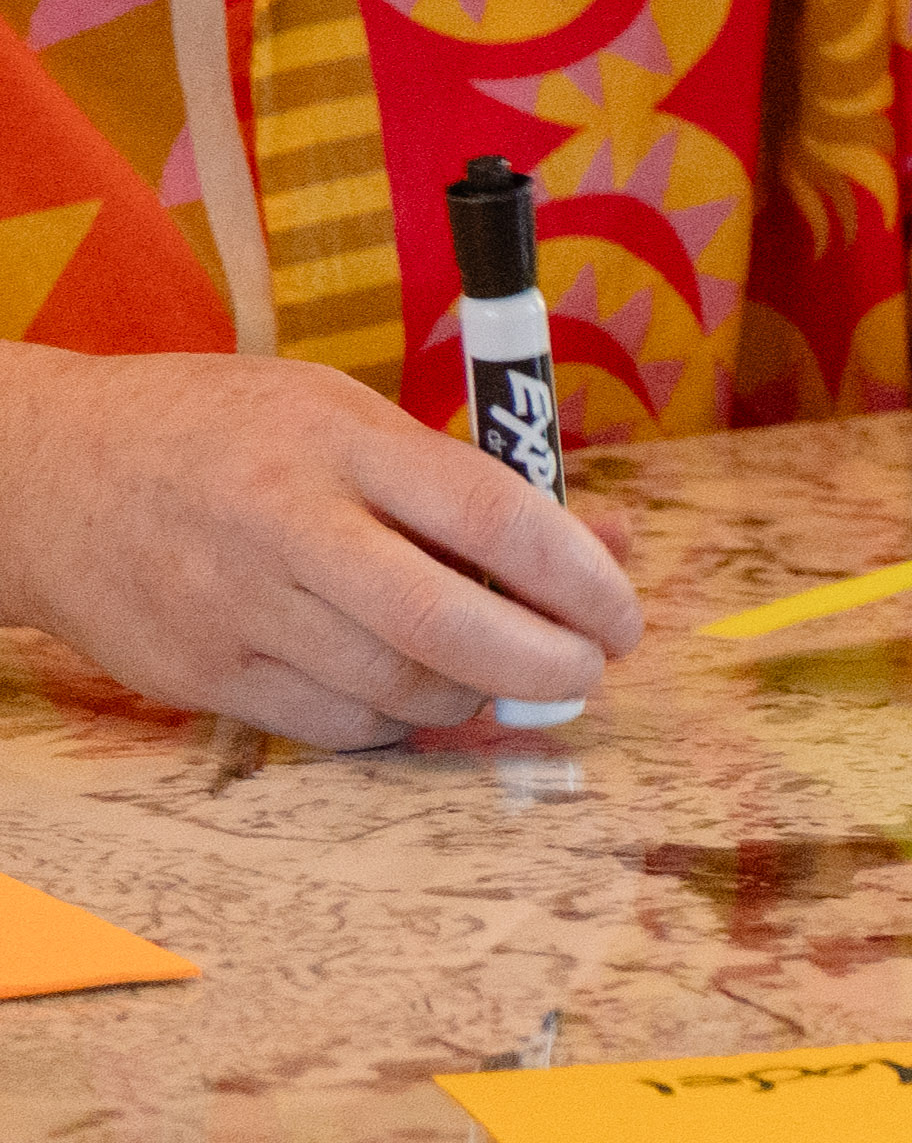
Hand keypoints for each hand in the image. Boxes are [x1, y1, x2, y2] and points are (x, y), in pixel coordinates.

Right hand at [0, 346, 639, 748]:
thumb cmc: (223, 432)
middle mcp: (287, 526)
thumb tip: (608, 540)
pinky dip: (396, 720)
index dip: (580, 578)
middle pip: (447, 627)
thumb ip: (470, 482)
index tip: (623, 614)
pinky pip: (334, 725)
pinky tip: (410, 689)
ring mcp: (238, 609)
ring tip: (494, 671)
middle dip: (544, 665)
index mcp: (338, 443)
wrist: (46, 475)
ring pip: (396, 690)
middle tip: (586, 671)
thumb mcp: (346, 417)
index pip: (493, 517)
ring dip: (472, 696)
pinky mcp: (202, 675)